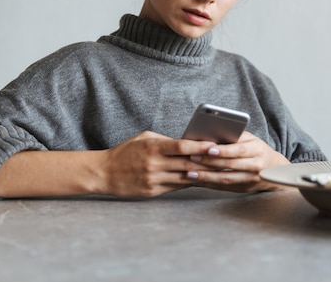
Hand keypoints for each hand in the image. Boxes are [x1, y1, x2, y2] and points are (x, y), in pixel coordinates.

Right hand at [98, 131, 217, 197]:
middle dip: (208, 161)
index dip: (201, 147)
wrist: (104, 173)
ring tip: (220, 171)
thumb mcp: (144, 139)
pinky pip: (176, 187)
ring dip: (203, 174)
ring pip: (184, 178)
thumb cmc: (126, 152)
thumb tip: (189, 141)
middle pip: (187, 164)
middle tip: (226, 159)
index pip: (182, 147)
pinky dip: (190, 183)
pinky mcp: (153, 192)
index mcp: (153, 148)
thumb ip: (165, 140)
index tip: (216, 145)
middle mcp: (154, 164)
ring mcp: (154, 180)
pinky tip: (202, 179)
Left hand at [184, 131, 290, 192]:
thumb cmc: (256, 149)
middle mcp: (256, 166)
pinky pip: (224, 187)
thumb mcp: (250, 139)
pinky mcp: (243, 188)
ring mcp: (250, 180)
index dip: (224, 150)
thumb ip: (234, 137)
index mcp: (257, 149)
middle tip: (191, 158)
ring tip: (189, 173)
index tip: (208, 149)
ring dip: (206, 177)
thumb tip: (210, 134)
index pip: (239, 150)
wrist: (274, 169)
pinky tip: (197, 181)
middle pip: (230, 165)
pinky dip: (209, 184)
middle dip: (210, 162)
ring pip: (226, 179)